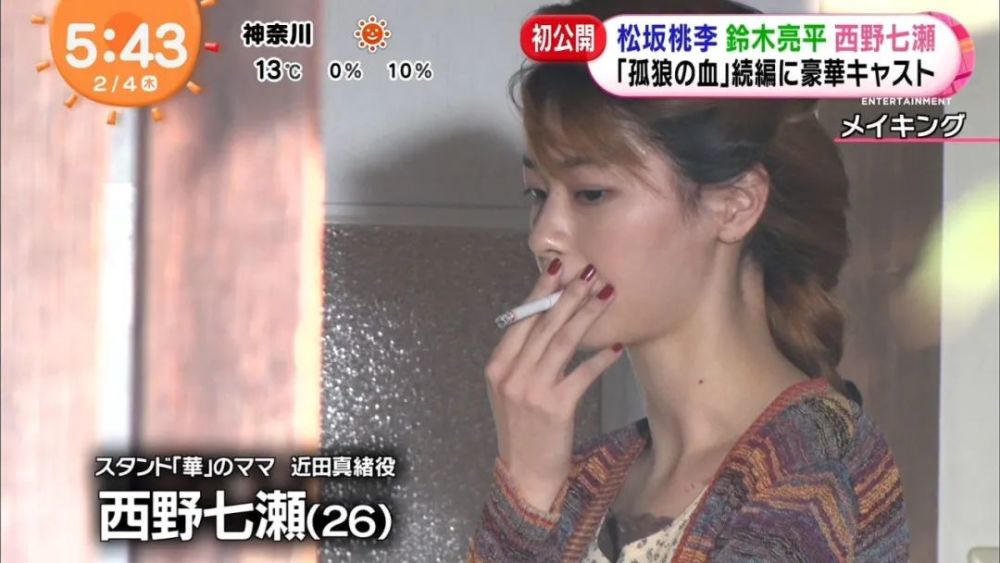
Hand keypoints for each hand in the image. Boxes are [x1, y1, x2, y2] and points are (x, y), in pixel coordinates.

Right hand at [483, 260, 621, 512]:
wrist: (525, 475)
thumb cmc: (522, 430)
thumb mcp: (511, 390)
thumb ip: (523, 358)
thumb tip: (549, 318)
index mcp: (497, 366)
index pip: (522, 319)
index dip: (542, 291)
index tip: (559, 267)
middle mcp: (511, 375)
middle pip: (545, 325)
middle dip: (570, 294)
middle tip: (591, 272)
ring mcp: (532, 390)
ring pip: (564, 342)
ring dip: (588, 314)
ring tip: (606, 295)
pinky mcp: (556, 407)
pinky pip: (583, 373)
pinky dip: (601, 357)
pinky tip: (616, 344)